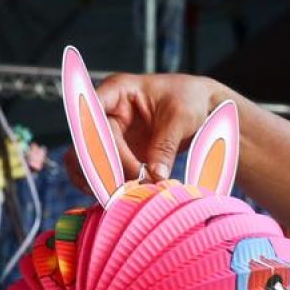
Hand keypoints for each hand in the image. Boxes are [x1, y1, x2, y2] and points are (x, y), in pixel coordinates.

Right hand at [65, 72, 222, 188]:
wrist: (202, 106)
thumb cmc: (189, 98)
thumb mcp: (180, 117)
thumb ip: (165, 146)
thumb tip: (154, 176)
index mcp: (116, 91)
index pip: (91, 116)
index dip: (98, 143)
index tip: (120, 168)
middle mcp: (107, 112)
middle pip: (87, 144)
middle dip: (105, 169)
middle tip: (128, 189)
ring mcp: (111, 135)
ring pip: (88, 162)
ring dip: (103, 181)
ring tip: (128, 195)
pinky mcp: (119, 154)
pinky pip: (103, 173)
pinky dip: (110, 186)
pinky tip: (125, 198)